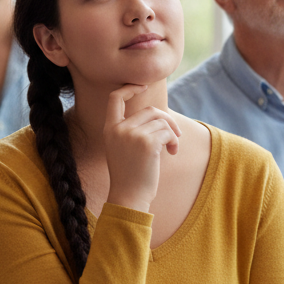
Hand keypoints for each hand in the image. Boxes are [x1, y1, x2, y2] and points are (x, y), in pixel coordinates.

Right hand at [103, 84, 180, 211]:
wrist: (129, 197)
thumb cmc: (130, 174)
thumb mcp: (123, 148)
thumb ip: (132, 129)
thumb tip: (158, 114)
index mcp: (109, 129)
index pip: (114, 98)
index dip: (129, 88)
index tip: (143, 86)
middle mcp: (118, 129)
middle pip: (150, 110)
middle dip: (166, 120)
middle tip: (174, 135)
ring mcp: (132, 135)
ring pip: (162, 121)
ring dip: (172, 133)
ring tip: (171, 148)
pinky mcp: (147, 143)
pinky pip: (168, 132)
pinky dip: (174, 141)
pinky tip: (172, 152)